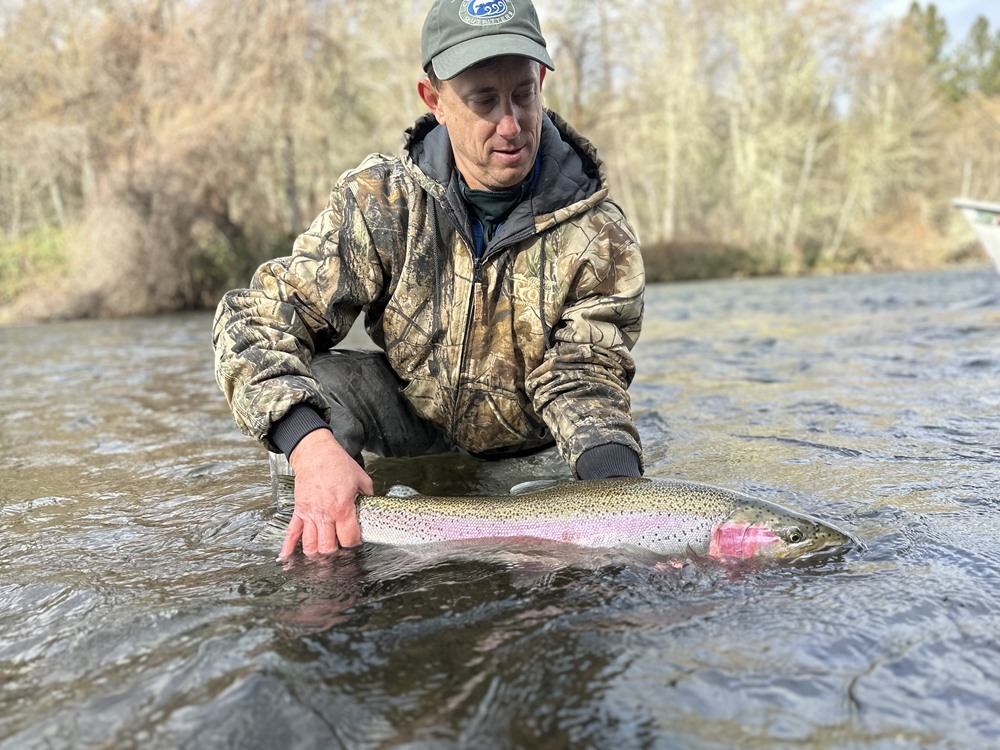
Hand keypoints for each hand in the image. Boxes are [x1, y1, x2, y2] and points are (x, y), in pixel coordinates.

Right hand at [277, 429, 372, 560]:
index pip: (349, 538)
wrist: (315, 453)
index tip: (356, 538)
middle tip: (340, 547)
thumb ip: (368, 494)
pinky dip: (288, 547)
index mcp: (342, 507)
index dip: (354, 542)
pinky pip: (291, 532)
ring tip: (323, 552)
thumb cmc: (337, 463)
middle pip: (328, 547)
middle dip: (336, 551)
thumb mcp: (361, 478)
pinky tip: (287, 557)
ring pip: (311, 545)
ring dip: (317, 552)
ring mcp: (309, 514)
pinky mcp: (299, 510)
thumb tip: (372, 503)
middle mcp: (324, 514)